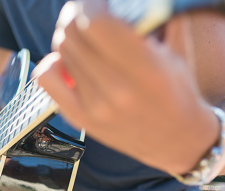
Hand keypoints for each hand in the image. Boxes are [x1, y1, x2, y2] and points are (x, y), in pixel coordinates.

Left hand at [35, 0, 219, 174]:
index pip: (95, 22)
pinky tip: (69, 62)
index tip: (97, 1)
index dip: (89, 3)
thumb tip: (112, 3)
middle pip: (72, 33)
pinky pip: (46, 78)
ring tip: (86, 38)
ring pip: (61, 50)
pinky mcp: (80, 118)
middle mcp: (117, 90)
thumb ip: (144, 22)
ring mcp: (94, 107)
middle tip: (88, 13)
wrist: (176, 141)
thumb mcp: (173, 52)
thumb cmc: (178, 92)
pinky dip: (52, 62)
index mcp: (146, 70)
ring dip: (70, 35)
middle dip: (76, 13)